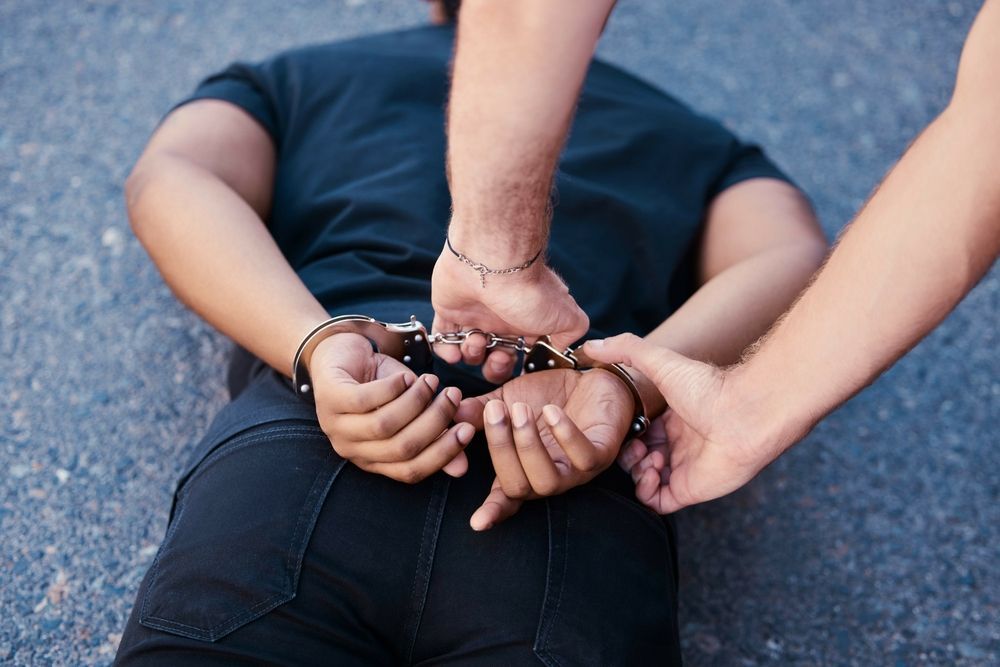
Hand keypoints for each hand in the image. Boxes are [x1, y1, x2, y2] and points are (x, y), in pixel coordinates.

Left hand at [310, 333, 474, 482]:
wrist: (343, 350)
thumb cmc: (380, 383)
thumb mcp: (413, 409)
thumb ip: (436, 435)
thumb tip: (462, 467)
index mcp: (373, 460)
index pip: (410, 471)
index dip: (442, 453)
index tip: (468, 429)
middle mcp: (352, 450)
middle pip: (401, 449)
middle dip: (435, 422)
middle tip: (453, 396)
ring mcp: (336, 426)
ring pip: (384, 426)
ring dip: (416, 402)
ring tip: (431, 381)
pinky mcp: (328, 399)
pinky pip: (365, 400)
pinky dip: (391, 388)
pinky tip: (405, 378)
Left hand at [431, 245, 588, 382]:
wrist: (494, 263)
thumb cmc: (530, 291)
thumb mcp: (568, 316)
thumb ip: (570, 333)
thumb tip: (561, 347)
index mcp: (524, 321)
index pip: (519, 352)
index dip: (516, 365)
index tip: (516, 365)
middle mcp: (500, 318)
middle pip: (493, 355)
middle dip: (494, 367)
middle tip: (496, 358)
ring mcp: (474, 313)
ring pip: (470, 349)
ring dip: (472, 355)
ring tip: (476, 340)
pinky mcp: (449, 309)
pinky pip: (442, 337)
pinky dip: (446, 350)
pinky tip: (454, 352)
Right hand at [455, 367, 632, 528]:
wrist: (590, 376)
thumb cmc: (547, 395)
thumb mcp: (506, 399)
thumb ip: (479, 410)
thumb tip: (453, 414)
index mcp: (523, 470)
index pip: (505, 499)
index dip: (492, 511)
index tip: (477, 523)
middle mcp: (549, 477)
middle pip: (519, 487)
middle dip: (501, 450)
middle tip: (496, 412)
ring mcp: (576, 470)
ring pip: (547, 481)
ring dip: (528, 446)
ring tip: (522, 411)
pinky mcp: (602, 454)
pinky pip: (584, 458)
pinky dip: (565, 435)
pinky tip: (552, 412)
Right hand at [582, 333, 776, 512]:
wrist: (743, 413)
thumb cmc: (707, 387)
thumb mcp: (659, 361)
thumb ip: (626, 350)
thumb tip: (591, 345)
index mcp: (671, 420)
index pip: (636, 434)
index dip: (622, 434)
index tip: (621, 428)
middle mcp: (677, 445)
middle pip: (637, 458)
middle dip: (627, 454)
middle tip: (635, 446)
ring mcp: (683, 469)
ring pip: (643, 481)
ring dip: (636, 471)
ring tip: (648, 457)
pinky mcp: (688, 490)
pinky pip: (656, 502)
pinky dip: (646, 491)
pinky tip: (651, 472)